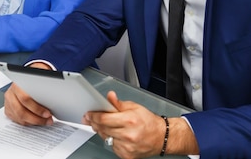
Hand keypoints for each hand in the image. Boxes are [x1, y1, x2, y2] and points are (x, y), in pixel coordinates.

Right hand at [4, 64, 53, 125]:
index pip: (26, 99)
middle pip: (21, 112)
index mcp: (17, 85)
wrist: (25, 77)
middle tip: (48, 120)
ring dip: (34, 122)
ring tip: (45, 121)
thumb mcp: (40, 78)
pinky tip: (37, 121)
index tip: (48, 113)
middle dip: (37, 119)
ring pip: (20, 118)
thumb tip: (57, 94)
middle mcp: (10, 94)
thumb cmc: (34, 79)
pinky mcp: (8, 109)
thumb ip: (44, 86)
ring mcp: (8, 103)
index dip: (37, 109)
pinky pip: (18, 120)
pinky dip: (28, 122)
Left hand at [83, 91, 197, 158]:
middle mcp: (128, 135)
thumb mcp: (134, 107)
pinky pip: (111, 146)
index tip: (89, 114)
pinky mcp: (126, 155)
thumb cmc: (149, 122)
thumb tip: (109, 96)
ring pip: (105, 138)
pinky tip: (116, 135)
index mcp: (129, 120)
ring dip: (102, 131)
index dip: (93, 116)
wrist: (161, 137)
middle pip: (102, 128)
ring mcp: (126, 147)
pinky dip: (111, 140)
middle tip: (92, 119)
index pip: (104, 119)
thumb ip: (118, 103)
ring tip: (107, 126)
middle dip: (95, 123)